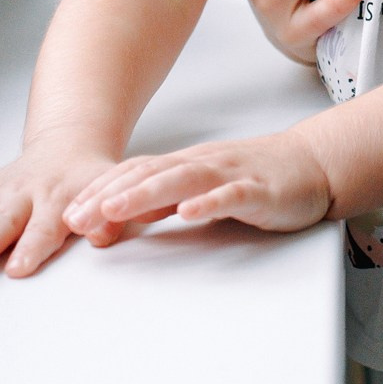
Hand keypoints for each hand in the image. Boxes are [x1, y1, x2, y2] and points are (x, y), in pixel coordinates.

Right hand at [0, 134, 132, 276]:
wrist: (67, 148)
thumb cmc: (85, 179)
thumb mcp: (106, 192)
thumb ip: (107, 217)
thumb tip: (103, 235)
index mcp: (60, 198)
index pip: (44, 228)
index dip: (31, 248)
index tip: (18, 268)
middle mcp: (28, 194)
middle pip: (4, 220)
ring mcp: (4, 192)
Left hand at [63, 131, 333, 234]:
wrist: (312, 165)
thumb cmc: (255, 179)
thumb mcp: (199, 191)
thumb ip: (162, 203)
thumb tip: (117, 220)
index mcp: (186, 165)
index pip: (136, 174)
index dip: (101, 192)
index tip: (70, 213)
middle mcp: (203, 164)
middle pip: (150, 175)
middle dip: (110, 195)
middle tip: (77, 217)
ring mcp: (231, 175)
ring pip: (183, 180)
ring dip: (146, 194)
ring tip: (115, 210)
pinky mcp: (260, 190)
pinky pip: (232, 195)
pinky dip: (209, 203)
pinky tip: (189, 213)